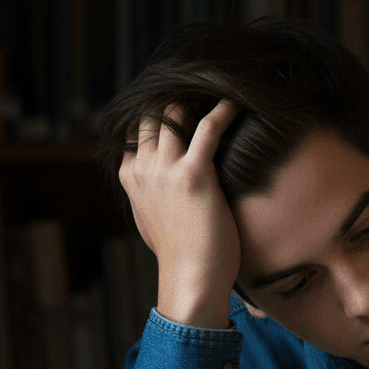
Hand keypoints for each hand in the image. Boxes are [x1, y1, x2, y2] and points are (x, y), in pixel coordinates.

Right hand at [118, 99, 241, 328]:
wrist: (192, 281)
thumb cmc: (183, 256)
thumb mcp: (154, 220)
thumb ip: (153, 195)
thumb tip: (162, 189)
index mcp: (131, 176)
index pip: (139, 130)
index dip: (161, 117)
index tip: (185, 108)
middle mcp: (142, 168)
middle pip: (153, 113)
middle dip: (176, 99)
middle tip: (205, 91)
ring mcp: (164, 170)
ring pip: (174, 112)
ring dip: (197, 98)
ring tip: (223, 88)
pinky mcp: (193, 174)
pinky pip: (208, 126)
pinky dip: (223, 109)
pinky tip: (238, 101)